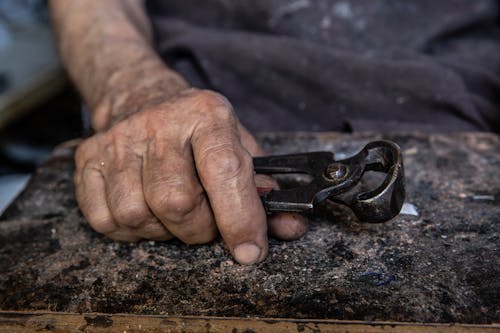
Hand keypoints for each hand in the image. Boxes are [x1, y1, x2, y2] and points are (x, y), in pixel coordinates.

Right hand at [75, 89, 306, 263]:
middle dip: (200, 229)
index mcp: (207, 116)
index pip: (224, 170)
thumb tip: (290, 227)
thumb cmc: (198, 130)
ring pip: (137, 214)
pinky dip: (131, 229)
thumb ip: (265, 190)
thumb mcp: (240, 146)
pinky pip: (106, 220)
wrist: (141, 96)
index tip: (250, 251)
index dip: (240, 218)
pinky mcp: (87, 159)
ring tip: (174, 211)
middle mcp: (159, 123)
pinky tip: (145, 209)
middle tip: (207, 219)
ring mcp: (118, 141)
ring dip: (163, 229)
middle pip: (177, 202)